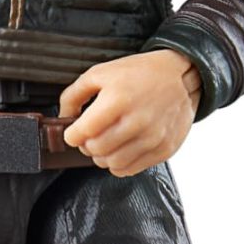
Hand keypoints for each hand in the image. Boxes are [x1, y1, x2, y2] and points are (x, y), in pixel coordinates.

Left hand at [58, 50, 202, 176]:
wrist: (180, 77)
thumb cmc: (138, 74)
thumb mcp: (100, 73)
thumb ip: (74, 95)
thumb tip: (63, 118)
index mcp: (117, 100)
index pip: (82, 133)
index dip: (72, 135)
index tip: (74, 131)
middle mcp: (137, 121)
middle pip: (95, 150)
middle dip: (87, 145)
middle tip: (91, 136)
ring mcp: (152, 138)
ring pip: (112, 163)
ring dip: (102, 156)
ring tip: (106, 142)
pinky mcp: (163, 149)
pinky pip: (130, 169)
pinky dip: (120, 163)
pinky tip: (121, 148)